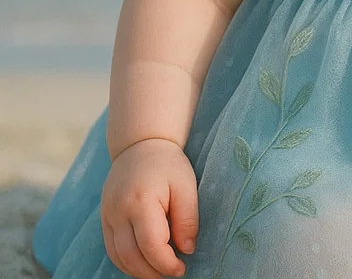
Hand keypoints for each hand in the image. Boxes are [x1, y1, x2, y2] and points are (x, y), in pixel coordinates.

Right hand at [101, 137, 198, 278]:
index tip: (181, 268)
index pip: (151, 245)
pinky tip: (143, 262)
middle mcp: (119, 210)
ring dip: (138, 271)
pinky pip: (111, 248)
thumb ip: (187, 219)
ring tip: (159, 270)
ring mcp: (108, 214)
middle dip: (152, 272)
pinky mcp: (104, 217)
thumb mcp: (186, 186)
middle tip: (173, 273)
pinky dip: (126, 261)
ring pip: (118, 256)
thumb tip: (187, 250)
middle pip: (131, 256)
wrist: (140, 144)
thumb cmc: (168, 164)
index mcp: (141, 200)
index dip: (166, 263)